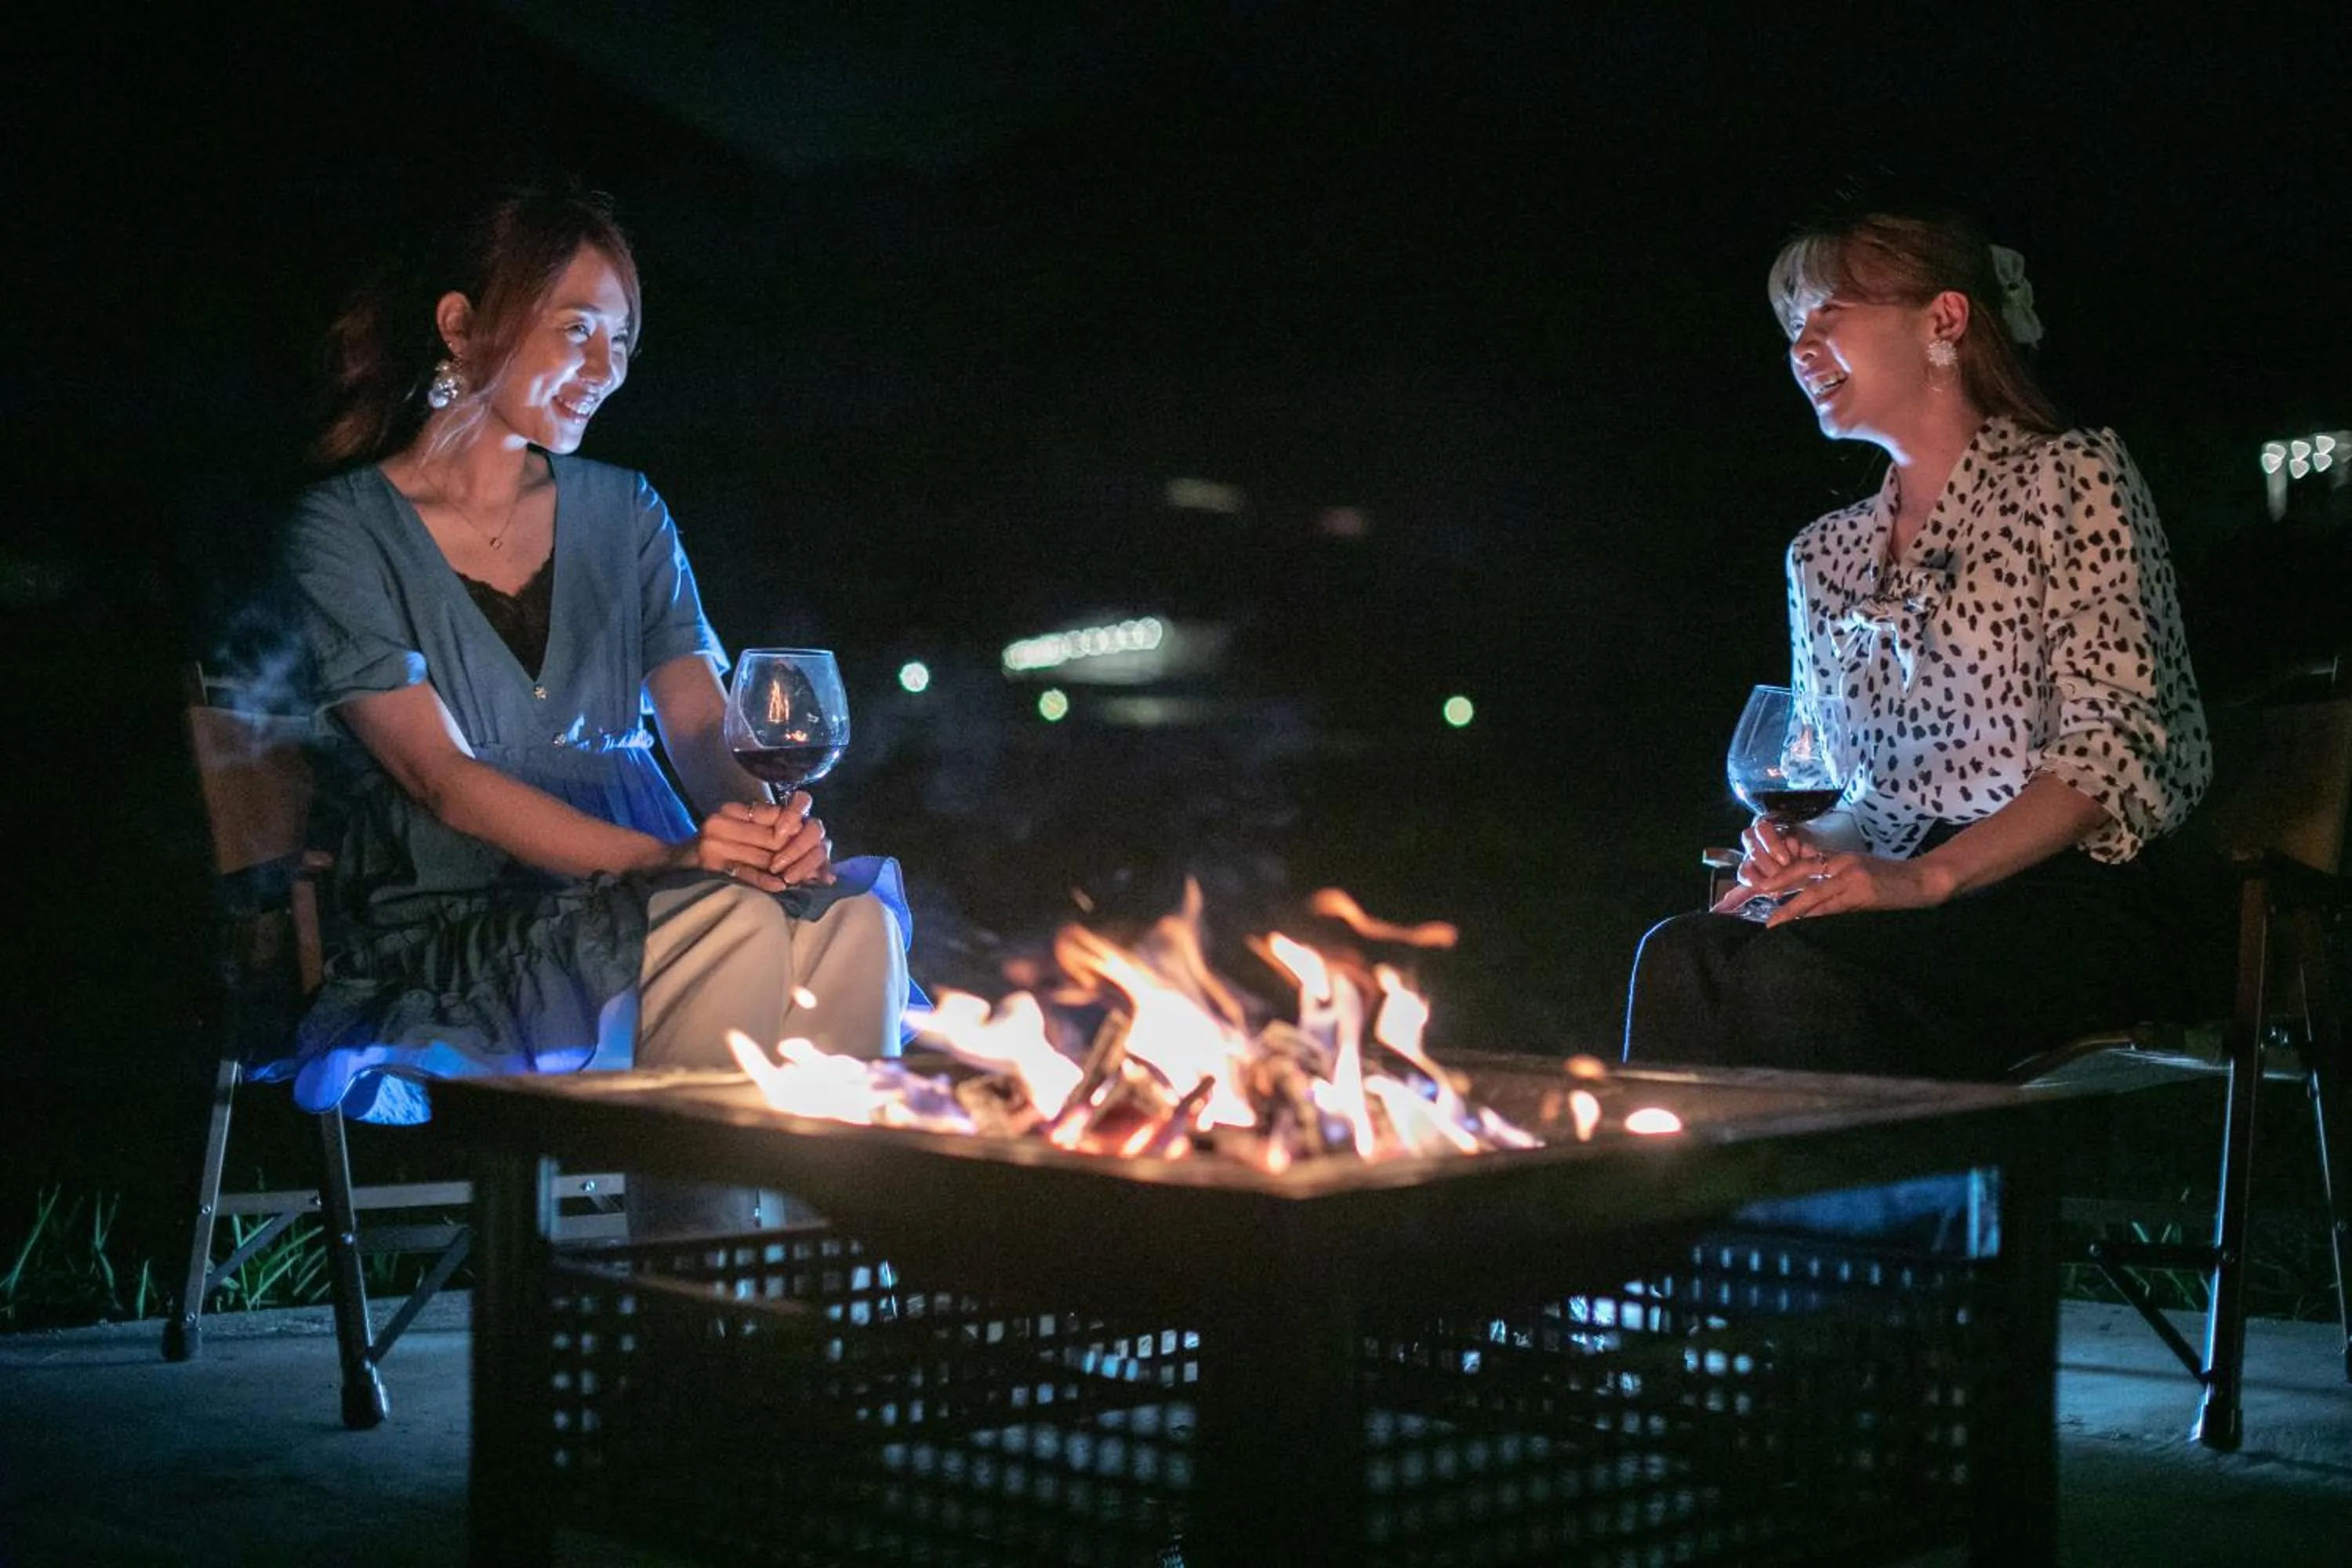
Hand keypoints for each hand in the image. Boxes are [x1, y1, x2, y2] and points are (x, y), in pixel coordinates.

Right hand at [685, 794, 835, 891]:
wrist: (670, 864)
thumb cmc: (710, 850)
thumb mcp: (735, 832)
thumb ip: (765, 831)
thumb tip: (811, 841)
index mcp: (733, 810)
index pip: (777, 813)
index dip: (799, 831)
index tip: (815, 845)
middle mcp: (723, 821)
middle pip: (775, 837)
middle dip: (799, 855)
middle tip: (817, 871)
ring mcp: (715, 843)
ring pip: (765, 856)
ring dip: (789, 871)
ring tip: (805, 880)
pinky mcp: (710, 864)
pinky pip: (746, 873)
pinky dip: (765, 881)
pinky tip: (780, 887)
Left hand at [1716, 840, 1956, 926]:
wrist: (1924, 879)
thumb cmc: (1890, 879)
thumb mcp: (1857, 873)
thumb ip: (1832, 882)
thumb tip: (1806, 900)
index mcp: (1834, 859)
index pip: (1796, 867)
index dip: (1773, 879)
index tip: (1750, 891)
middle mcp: (1837, 864)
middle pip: (1794, 876)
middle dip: (1767, 891)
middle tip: (1742, 905)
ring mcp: (1849, 877)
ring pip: (1811, 894)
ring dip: (1788, 911)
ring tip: (1769, 924)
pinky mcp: (1862, 892)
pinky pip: (1832, 907)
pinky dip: (1815, 917)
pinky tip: (1801, 926)